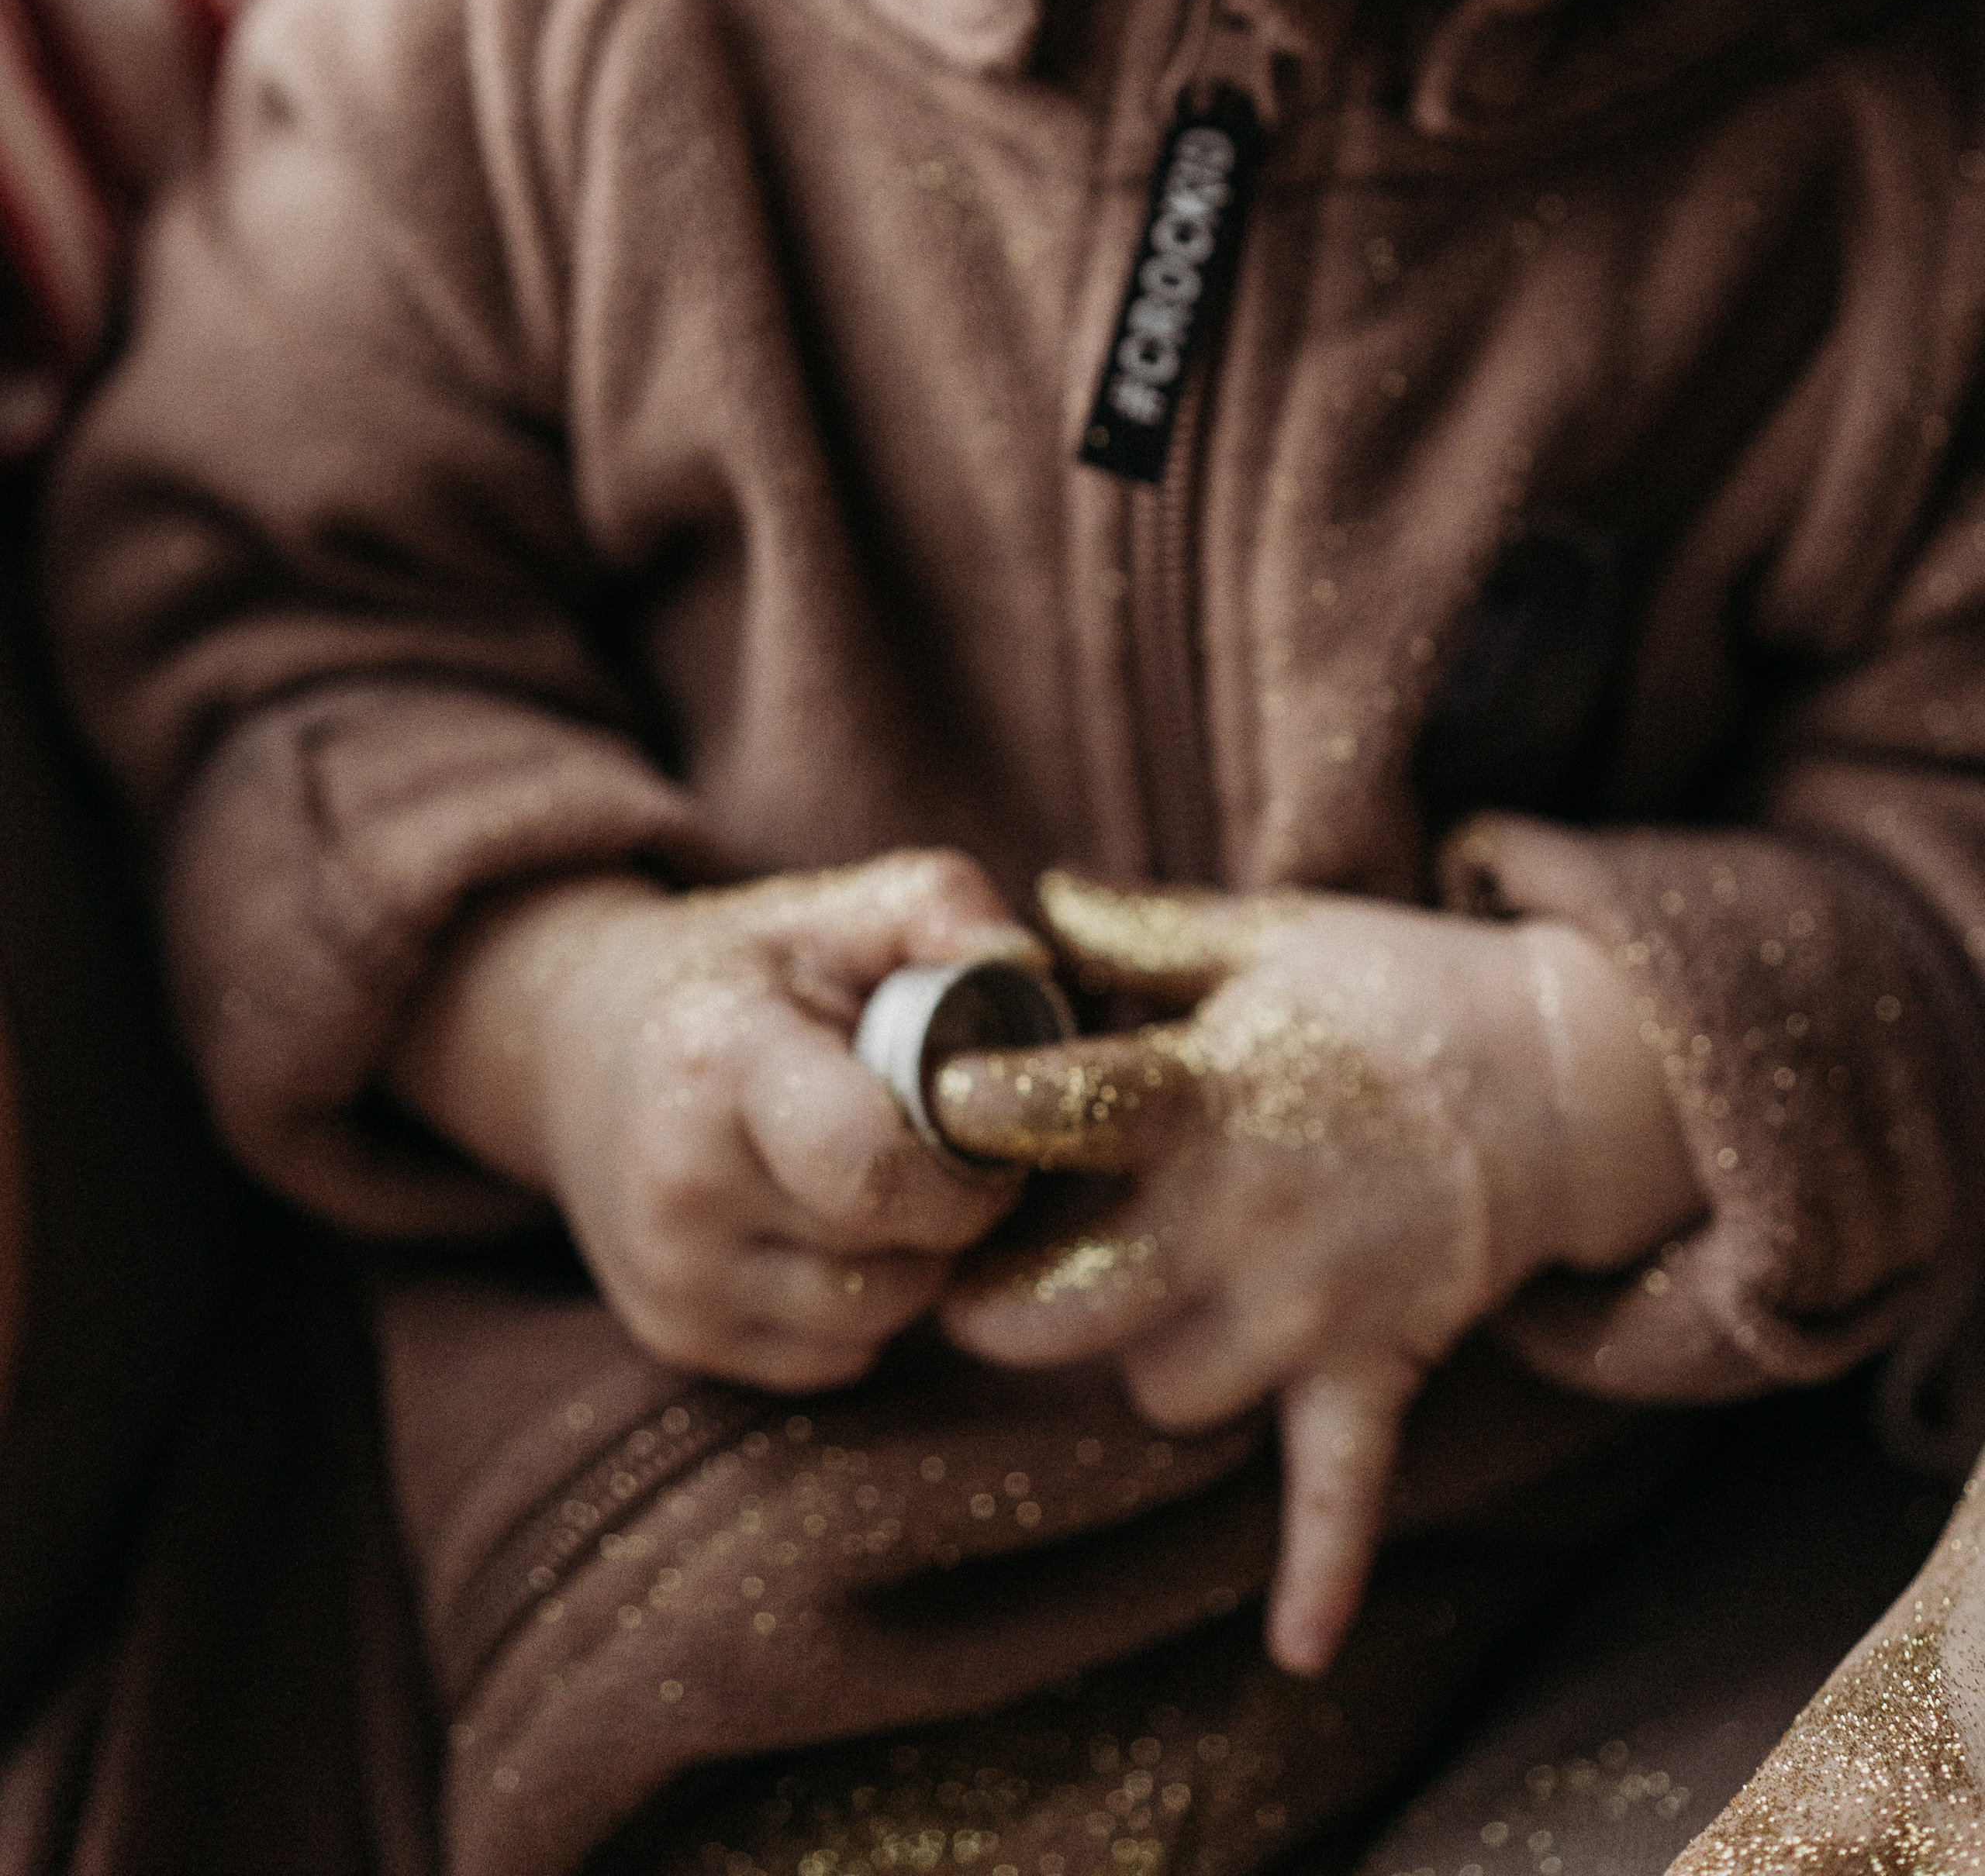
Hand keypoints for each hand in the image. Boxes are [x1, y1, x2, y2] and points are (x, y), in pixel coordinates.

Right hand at [390, 851, 1041, 1390]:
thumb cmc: (745, 971)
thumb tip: (1027, 966)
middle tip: (947, 1144)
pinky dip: (863, 1304)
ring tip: (889, 1179)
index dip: (964, 1161)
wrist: (580, 1044)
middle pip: (892, 1254)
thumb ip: (942, 905)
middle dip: (954, 1208)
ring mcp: (670, 1277)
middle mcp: (678, 1185)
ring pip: (874, 1320)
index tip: (977, 1117)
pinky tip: (837, 1227)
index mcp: (719, 1061)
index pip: (871, 1167)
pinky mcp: (675, 1337)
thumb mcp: (834, 908)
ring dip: (914, 1261)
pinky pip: (834, 1359)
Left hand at [934, 874, 1696, 1677]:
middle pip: (1075, 1302)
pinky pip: (1342, 1489)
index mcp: (1213, 1093)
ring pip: (1165, 1397)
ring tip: (1124, 1319)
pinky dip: (1323, 1570)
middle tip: (963, 1281)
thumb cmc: (1398, 987)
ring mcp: (1314, 1307)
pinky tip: (1295, 1652)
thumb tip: (1031, 899)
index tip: (929, 1110)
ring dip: (1132, 1369)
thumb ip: (1144, 931)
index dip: (988, 1111)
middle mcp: (1248, 1214)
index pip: (1070, 1108)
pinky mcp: (1375, 1367)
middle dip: (1000, 1307)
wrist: (1562, 1069)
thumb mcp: (1270, 934)